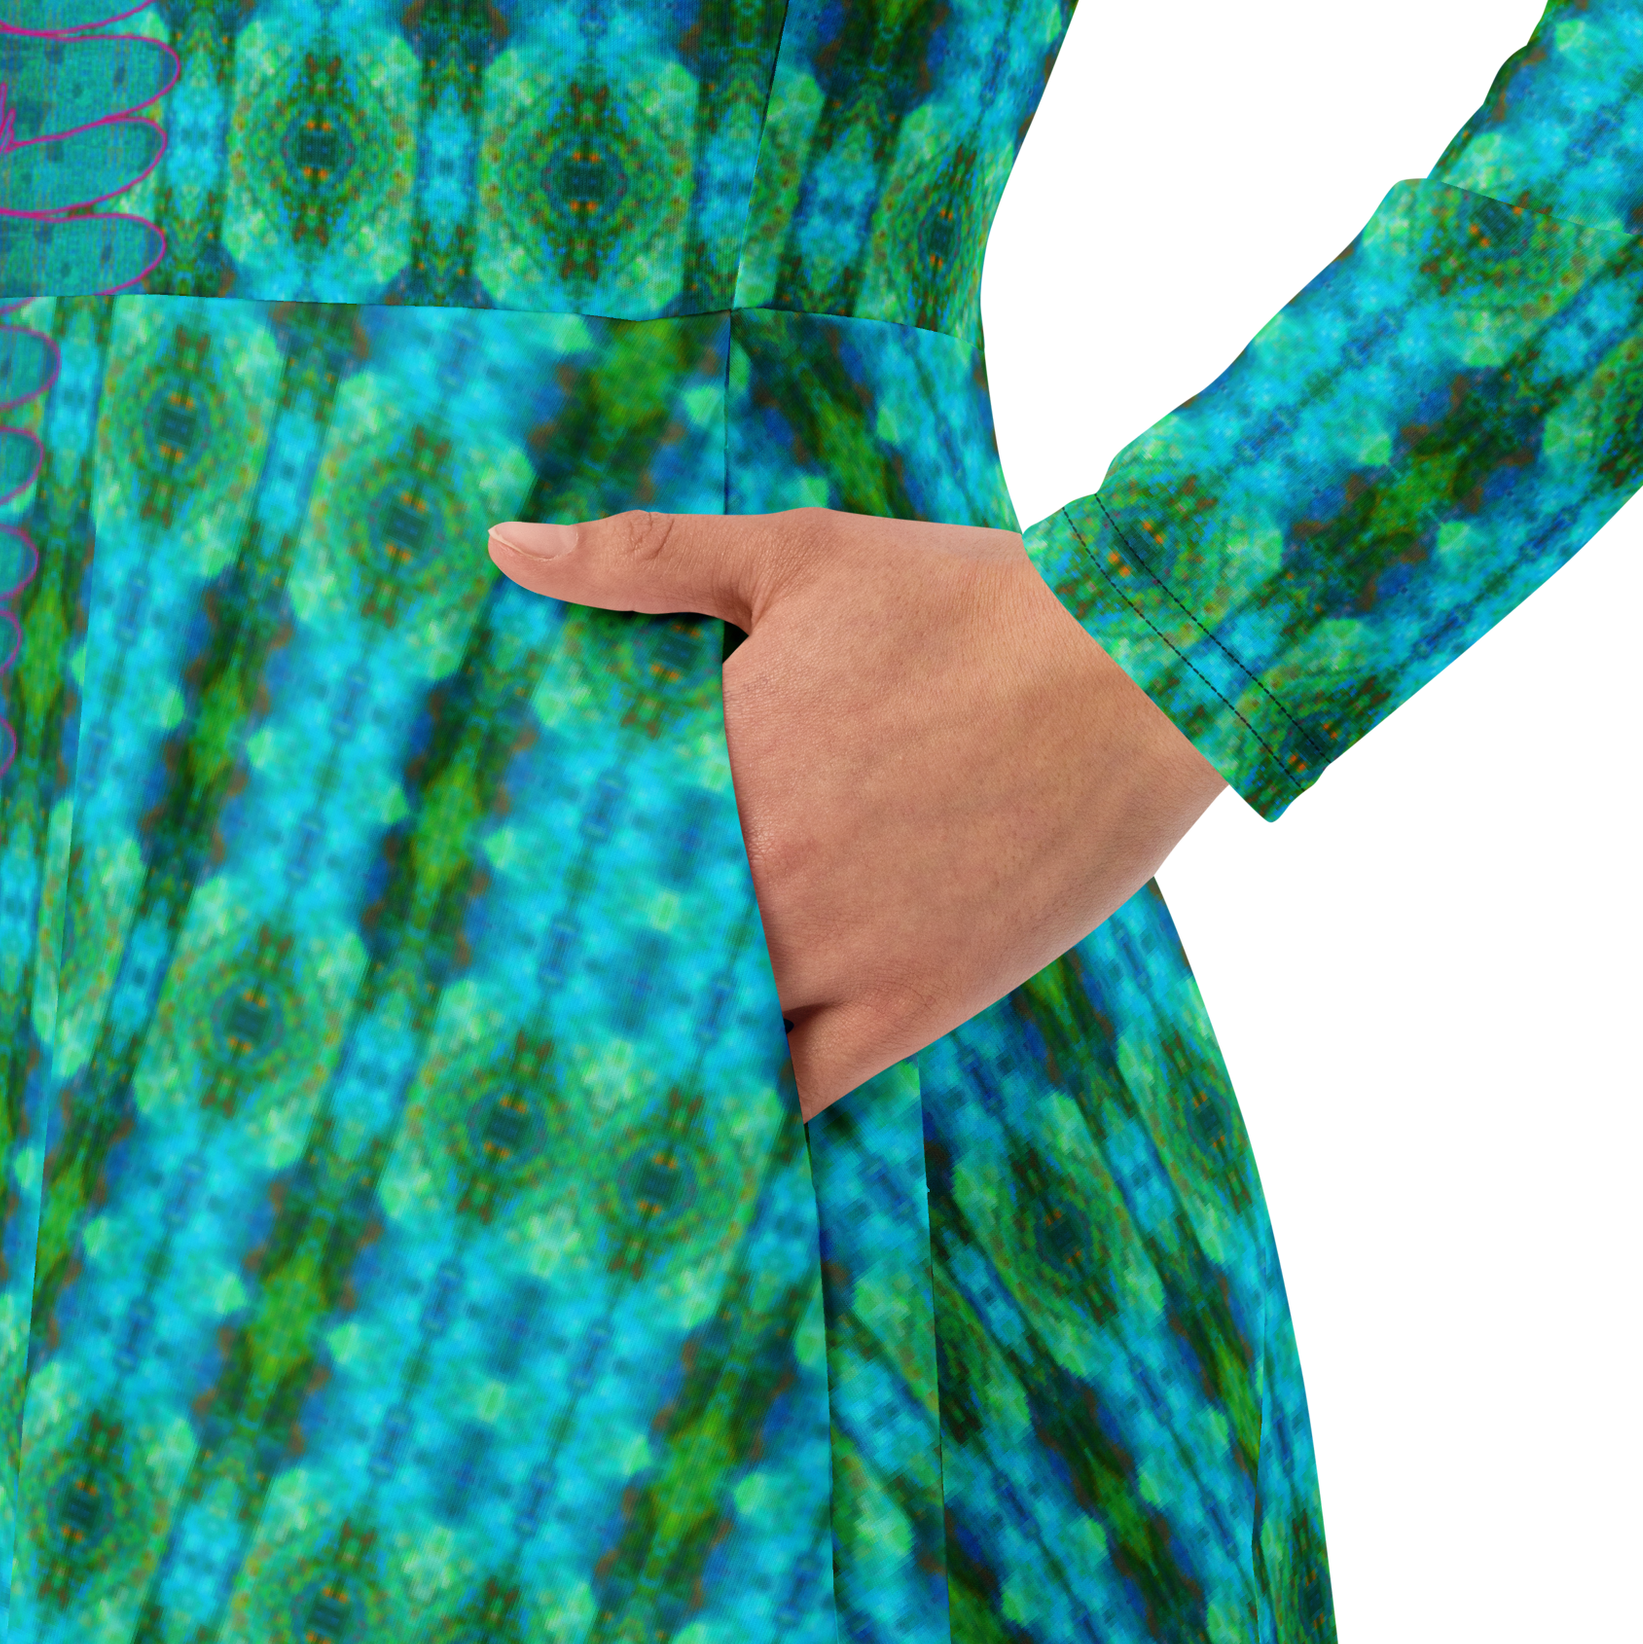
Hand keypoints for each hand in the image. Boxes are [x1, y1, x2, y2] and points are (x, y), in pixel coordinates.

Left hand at [486, 507, 1228, 1120]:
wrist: (1135, 670)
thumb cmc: (970, 603)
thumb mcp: (800, 555)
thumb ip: (646, 560)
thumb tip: (507, 548)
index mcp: (714, 769)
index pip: (575, 852)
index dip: (538, 879)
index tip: (511, 892)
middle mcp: (756, 879)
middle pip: (624, 956)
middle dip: (588, 964)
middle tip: (546, 983)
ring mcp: (834, 956)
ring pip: (700, 1032)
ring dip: (661, 1035)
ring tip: (619, 1045)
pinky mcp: (912, 1006)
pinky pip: (799, 1087)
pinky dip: (751, 1095)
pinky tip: (724, 1087)